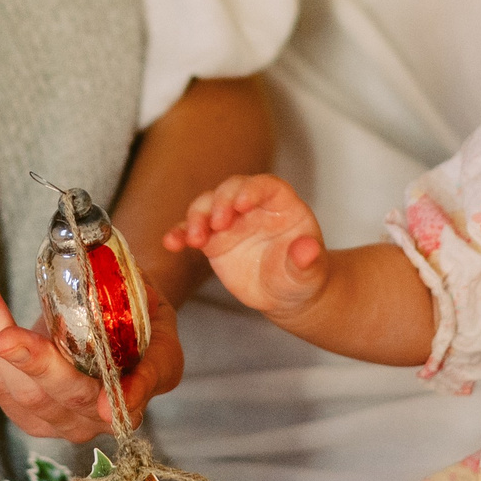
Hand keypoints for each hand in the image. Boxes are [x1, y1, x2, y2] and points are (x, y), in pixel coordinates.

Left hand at [0, 280, 185, 441]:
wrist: (113, 328)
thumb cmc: (135, 318)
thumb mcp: (152, 312)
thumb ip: (141, 307)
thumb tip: (125, 286)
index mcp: (135, 396)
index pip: (126, 402)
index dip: (119, 401)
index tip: (105, 404)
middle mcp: (94, 419)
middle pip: (59, 396)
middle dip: (31, 365)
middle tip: (5, 337)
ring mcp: (56, 420)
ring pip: (17, 391)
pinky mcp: (25, 411)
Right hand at [161, 174, 328, 320]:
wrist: (284, 294)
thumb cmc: (300, 277)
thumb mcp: (308, 273)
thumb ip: (306, 260)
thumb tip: (308, 250)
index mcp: (280, 205)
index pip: (265, 185)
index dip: (253, 189)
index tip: (242, 204)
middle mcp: (252, 206)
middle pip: (231, 189)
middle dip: (221, 202)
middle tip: (218, 223)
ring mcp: (229, 222)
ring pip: (206, 205)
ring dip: (197, 217)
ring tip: (195, 239)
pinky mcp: (212, 240)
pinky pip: (191, 231)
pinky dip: (180, 234)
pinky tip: (171, 242)